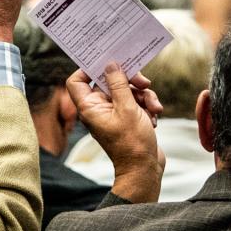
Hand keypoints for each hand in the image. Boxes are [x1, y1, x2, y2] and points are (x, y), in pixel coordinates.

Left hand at [66, 65, 163, 203]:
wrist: (145, 169)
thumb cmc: (132, 143)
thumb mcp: (127, 108)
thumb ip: (118, 84)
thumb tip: (110, 65)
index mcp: (90, 107)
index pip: (77, 81)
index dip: (87, 68)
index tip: (107, 61)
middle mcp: (99, 109)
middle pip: (109, 82)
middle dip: (129, 81)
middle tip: (144, 82)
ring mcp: (114, 113)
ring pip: (127, 91)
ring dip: (144, 95)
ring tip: (154, 107)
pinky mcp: (128, 118)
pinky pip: (136, 102)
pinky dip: (146, 106)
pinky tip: (154, 117)